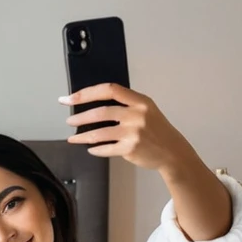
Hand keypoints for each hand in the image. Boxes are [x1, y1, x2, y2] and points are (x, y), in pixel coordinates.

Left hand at [60, 82, 196, 172]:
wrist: (173, 152)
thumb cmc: (156, 130)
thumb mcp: (146, 110)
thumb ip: (126, 105)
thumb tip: (93, 107)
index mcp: (139, 101)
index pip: (109, 90)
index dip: (87, 93)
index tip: (70, 98)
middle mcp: (137, 114)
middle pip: (101, 112)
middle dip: (80, 117)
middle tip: (69, 121)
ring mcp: (134, 132)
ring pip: (100, 133)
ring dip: (82, 136)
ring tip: (72, 138)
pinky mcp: (131, 149)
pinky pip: (106, 149)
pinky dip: (95, 149)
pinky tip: (90, 149)